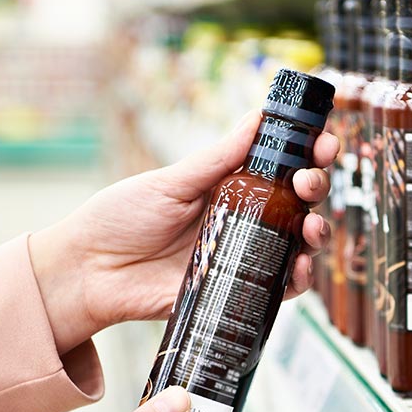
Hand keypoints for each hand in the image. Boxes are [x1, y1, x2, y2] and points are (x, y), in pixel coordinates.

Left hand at [30, 111, 338, 351]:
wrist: (87, 271)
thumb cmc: (120, 218)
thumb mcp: (170, 182)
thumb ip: (217, 159)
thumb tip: (258, 118)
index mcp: (227, 186)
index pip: (278, 167)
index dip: (306, 154)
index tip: (323, 141)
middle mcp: (241, 220)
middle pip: (296, 203)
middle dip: (316, 187)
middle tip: (311, 181)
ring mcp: (240, 256)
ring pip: (295, 246)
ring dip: (315, 233)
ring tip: (312, 227)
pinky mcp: (233, 292)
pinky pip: (277, 289)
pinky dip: (297, 280)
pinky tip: (301, 269)